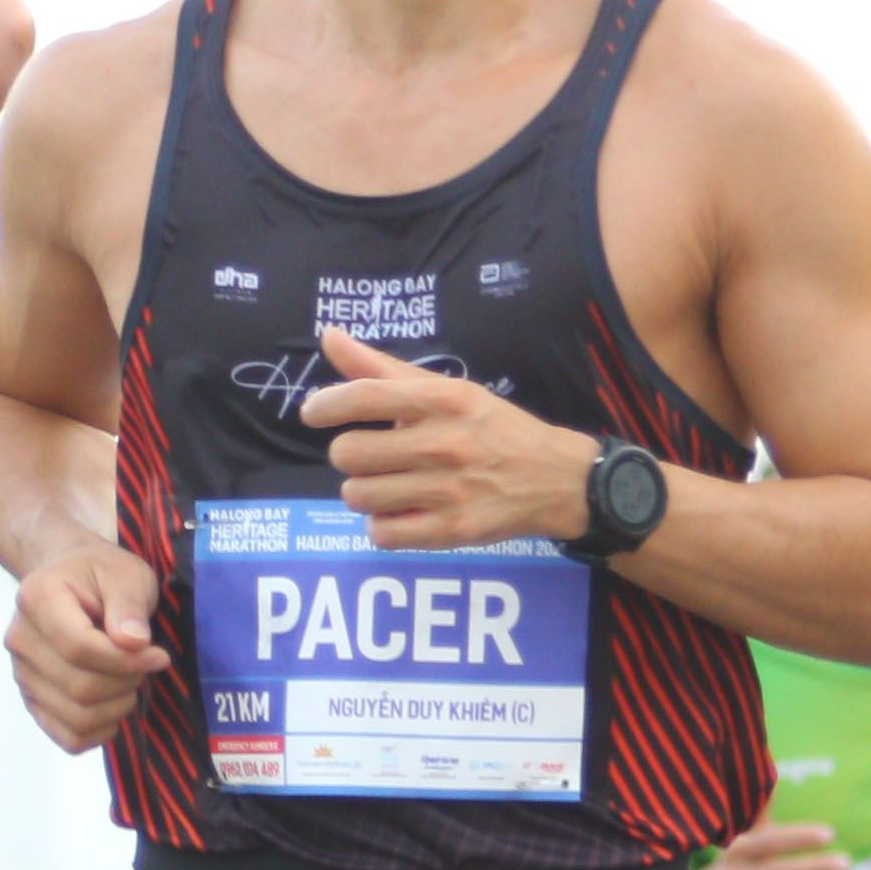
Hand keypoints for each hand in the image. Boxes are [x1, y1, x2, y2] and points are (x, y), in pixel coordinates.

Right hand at [7, 539, 170, 754]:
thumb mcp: (126, 573)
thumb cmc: (100, 574)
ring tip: (130, 681)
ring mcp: (22, 674)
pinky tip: (114, 705)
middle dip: (126, 683)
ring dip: (117, 707)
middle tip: (145, 664)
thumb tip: (133, 642)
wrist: (69, 580)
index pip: (78, 648)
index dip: (125, 660)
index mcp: (37, 599)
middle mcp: (20, 640)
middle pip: (79, 687)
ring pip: (76, 717)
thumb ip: (129, 603)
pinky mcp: (32, 701)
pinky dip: (100, 732)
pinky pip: (67, 737)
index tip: (158, 655)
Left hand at [304, 328, 603, 546]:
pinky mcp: (453, 531)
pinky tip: (402, 512)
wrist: (556, 478)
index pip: (365, 397)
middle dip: (352, 455)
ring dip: (364, 491)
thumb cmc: (494, 428)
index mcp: (443, 400)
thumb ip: (382, 368)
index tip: (313, 413)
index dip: (326, 405)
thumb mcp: (448, 389)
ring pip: (359, 496)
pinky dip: (383, 525)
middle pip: (349, 454)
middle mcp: (444, 443)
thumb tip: (329, 336)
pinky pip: (383, 533)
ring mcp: (449, 491)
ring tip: (389, 484)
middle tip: (374, 456)